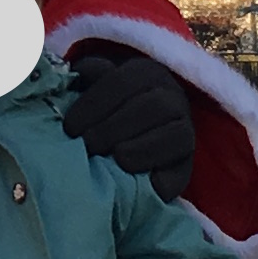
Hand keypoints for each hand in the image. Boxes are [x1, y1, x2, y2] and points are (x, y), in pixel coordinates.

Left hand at [63, 43, 196, 195]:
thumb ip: (87, 78)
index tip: (70, 128)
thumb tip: (79, 74)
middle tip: (89, 145)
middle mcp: (172, 98)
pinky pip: (183, 171)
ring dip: (142, 148)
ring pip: (176, 135)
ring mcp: (185, 131)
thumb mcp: (94, 87)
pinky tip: (146, 185)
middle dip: (115, 127)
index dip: (94, 105)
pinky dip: (166, 179)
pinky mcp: (187, 166)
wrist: (133, 137)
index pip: (122, 82)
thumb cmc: (105, 110)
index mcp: (147, 74)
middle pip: (152, 106)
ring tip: (116, 159)